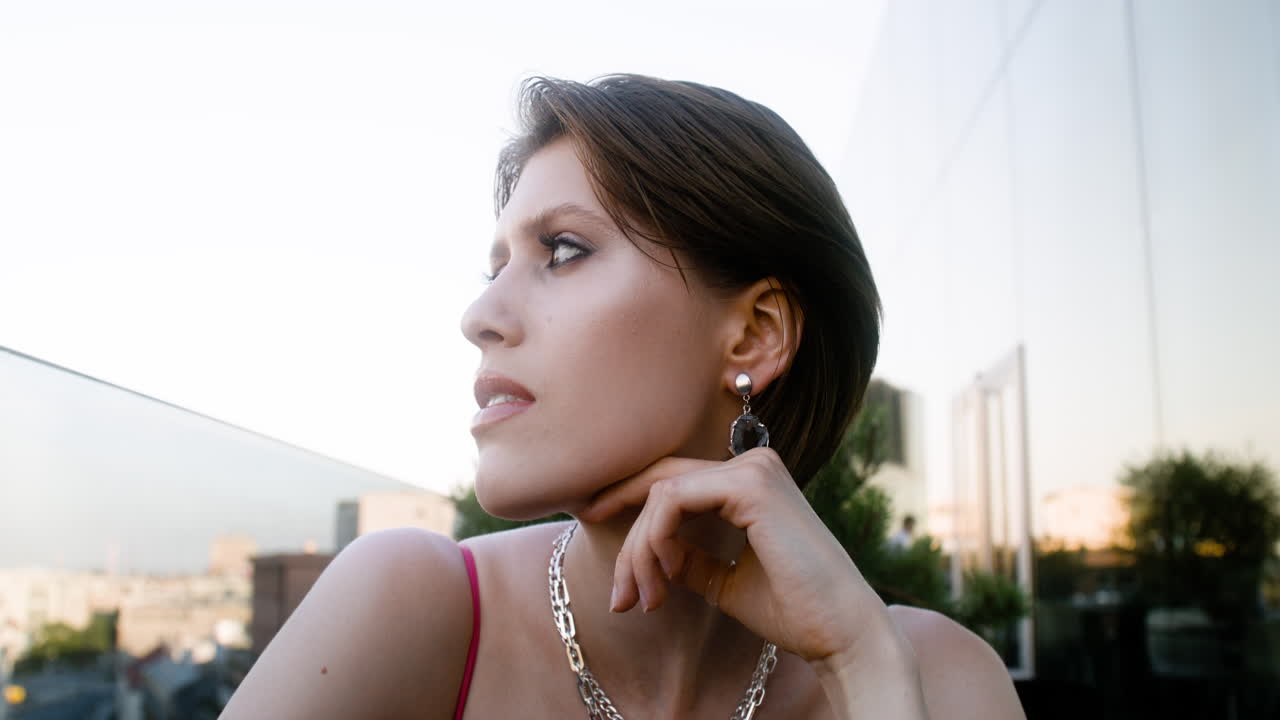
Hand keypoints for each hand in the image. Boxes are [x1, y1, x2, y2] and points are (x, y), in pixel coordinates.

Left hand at [579, 447, 892, 665]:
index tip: (598, 540)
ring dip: (640, 551)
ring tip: (645, 599)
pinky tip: (665, 576)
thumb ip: (689, 557)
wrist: (840, 632)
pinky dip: (655, 539)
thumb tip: (651, 550)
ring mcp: (752, 469)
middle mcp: (752, 464)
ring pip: (660, 493)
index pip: (672, 482)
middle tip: (618, 595)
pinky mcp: (750, 485)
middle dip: (625, 533)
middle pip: (660, 481)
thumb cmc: (793, 610)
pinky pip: (673, 500)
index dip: (627, 505)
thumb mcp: (724, 580)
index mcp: (749, 481)